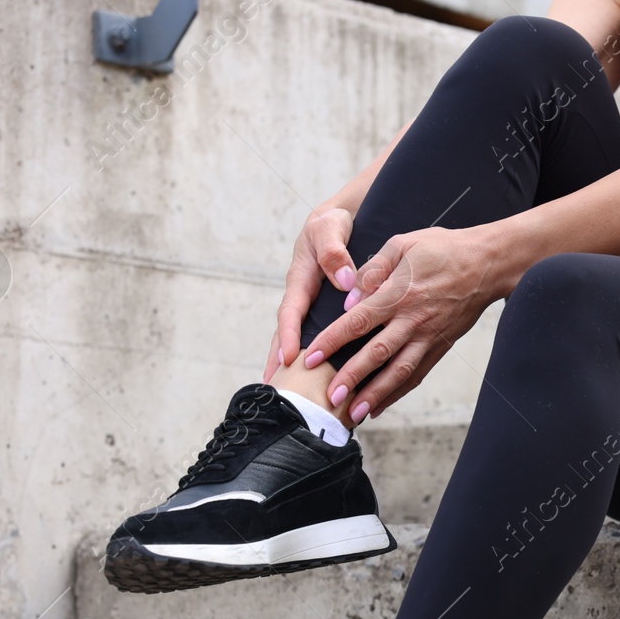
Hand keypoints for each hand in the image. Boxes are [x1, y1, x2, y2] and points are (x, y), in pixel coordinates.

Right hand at [264, 205, 358, 382]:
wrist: (340, 221)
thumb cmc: (333, 223)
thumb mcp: (330, 228)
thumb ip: (335, 252)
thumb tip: (344, 281)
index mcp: (300, 280)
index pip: (290, 312)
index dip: (287, 336)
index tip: (287, 359)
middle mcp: (303, 298)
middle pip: (287, 334)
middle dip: (279, 363)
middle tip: (275, 392)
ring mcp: (312, 307)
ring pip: (301, 339)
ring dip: (295, 367)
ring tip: (293, 397)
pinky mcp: (323, 312)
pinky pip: (318, 337)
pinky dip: (317, 357)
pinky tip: (323, 380)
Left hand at [302, 226, 504, 419]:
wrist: (487, 265)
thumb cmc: (442, 249)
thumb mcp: (403, 244)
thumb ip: (374, 269)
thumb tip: (350, 294)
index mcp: (399, 294)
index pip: (358, 321)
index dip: (332, 340)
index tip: (310, 357)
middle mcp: (413, 320)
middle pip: (377, 354)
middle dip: (351, 377)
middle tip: (329, 396)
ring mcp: (428, 337)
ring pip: (398, 372)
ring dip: (375, 395)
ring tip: (353, 414)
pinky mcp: (439, 347)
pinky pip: (417, 375)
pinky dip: (397, 393)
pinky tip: (379, 407)